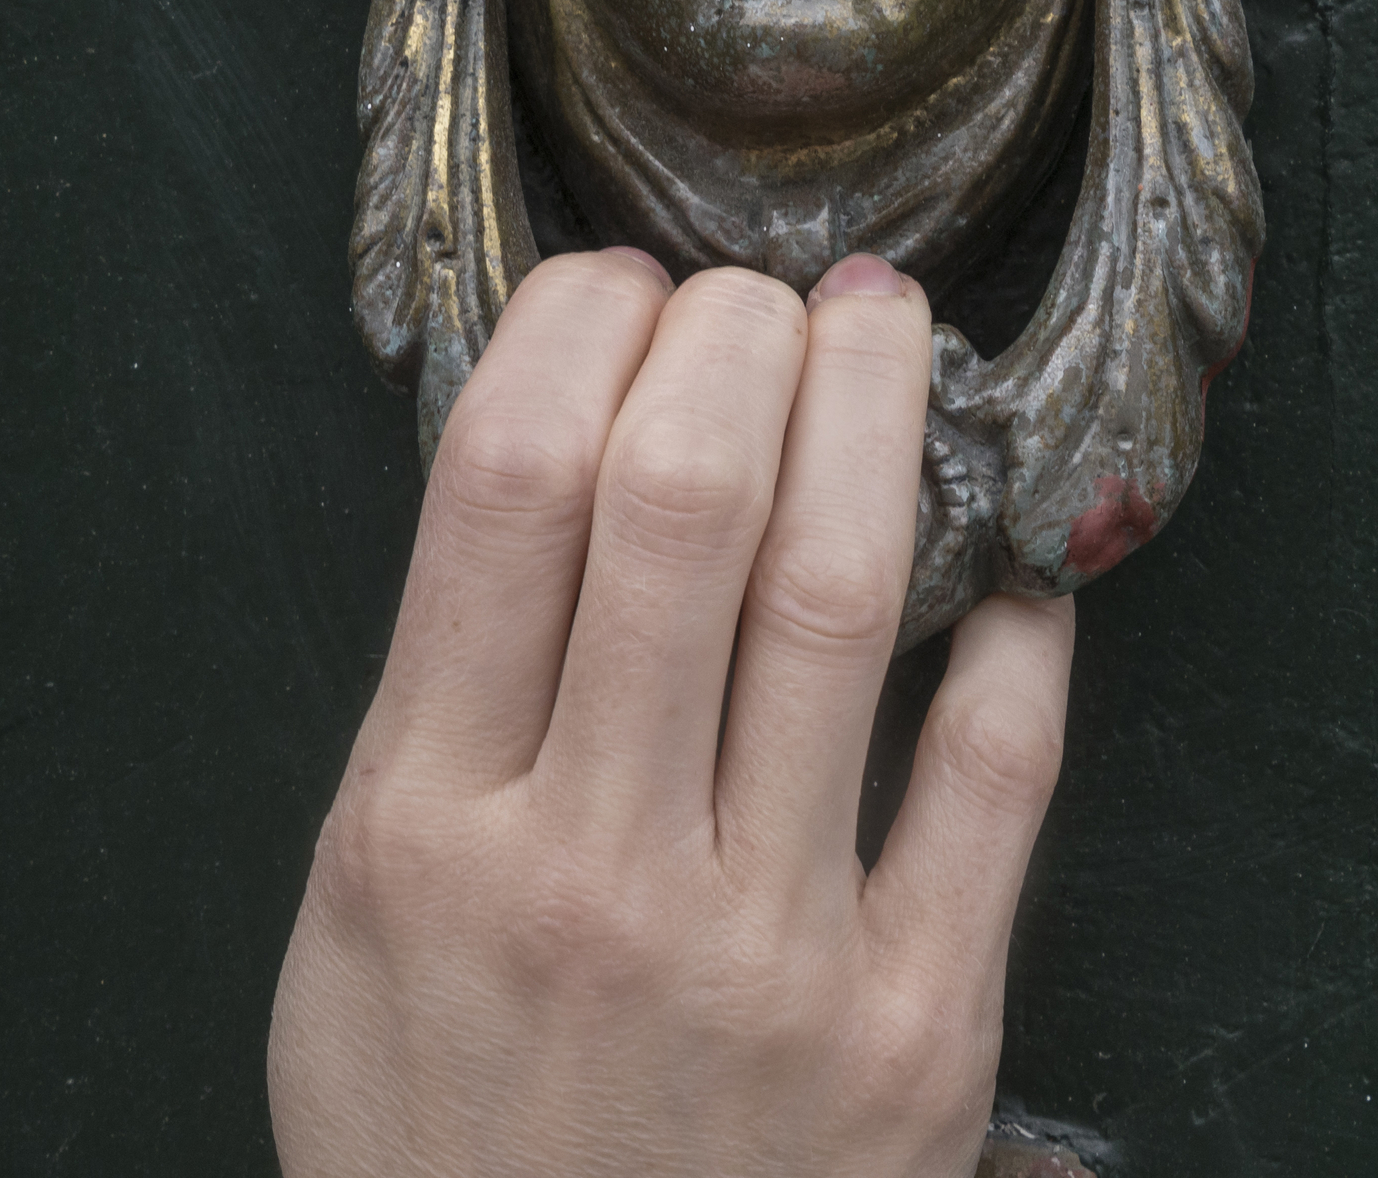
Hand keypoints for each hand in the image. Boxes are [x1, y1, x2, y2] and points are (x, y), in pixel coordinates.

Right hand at [269, 248, 1077, 1177]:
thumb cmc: (445, 1145)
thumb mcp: (357, 930)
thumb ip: (440, 716)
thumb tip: (541, 472)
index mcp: (426, 828)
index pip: (502, 486)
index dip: (575, 329)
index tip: (619, 286)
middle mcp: (592, 871)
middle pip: (678, 500)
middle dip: (734, 336)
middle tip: (763, 294)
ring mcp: (765, 951)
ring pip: (837, 595)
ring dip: (873, 418)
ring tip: (884, 334)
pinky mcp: (916, 1031)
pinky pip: (993, 774)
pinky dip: (1020, 630)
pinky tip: (1016, 556)